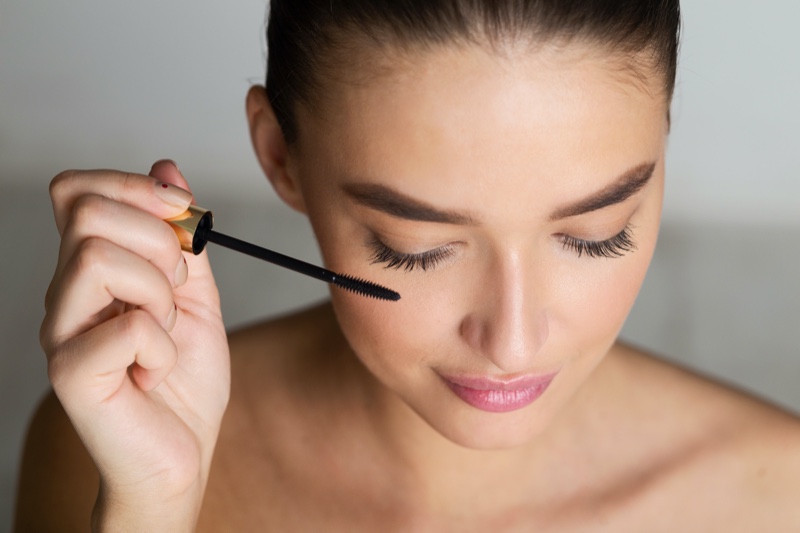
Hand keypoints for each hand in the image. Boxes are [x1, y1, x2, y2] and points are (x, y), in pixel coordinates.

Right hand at [40, 160, 229, 529]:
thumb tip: (166, 168)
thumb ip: (182, 237)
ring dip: (159, 294)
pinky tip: (154, 371)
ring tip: (164, 333)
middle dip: (157, 241)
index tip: (181, 212)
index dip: (132, 186)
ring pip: (99, 257)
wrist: (182, 452)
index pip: (78, 190)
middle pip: (87, 211)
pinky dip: (163, 347)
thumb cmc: (184, 379)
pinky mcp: (69, 373)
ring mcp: (60, 332)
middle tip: (175, 290)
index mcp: (92, 268)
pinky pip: (126, 326)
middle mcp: (65, 293)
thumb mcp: (197, 295)